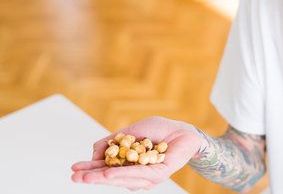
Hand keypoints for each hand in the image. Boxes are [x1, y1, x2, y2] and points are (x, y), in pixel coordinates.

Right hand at [71, 116, 202, 190]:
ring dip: (104, 177)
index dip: (90, 169)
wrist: (182, 130)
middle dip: (92, 177)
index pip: (106, 168)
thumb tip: (93, 150)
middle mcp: (137, 174)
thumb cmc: (159, 130)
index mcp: (129, 165)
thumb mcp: (130, 132)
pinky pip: (140, 175)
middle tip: (75, 176)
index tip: (73, 168)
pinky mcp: (160, 174)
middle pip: (112, 178)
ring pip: (123, 179)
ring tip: (89, 176)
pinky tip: (108, 173)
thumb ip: (113, 140)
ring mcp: (148, 177)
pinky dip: (123, 174)